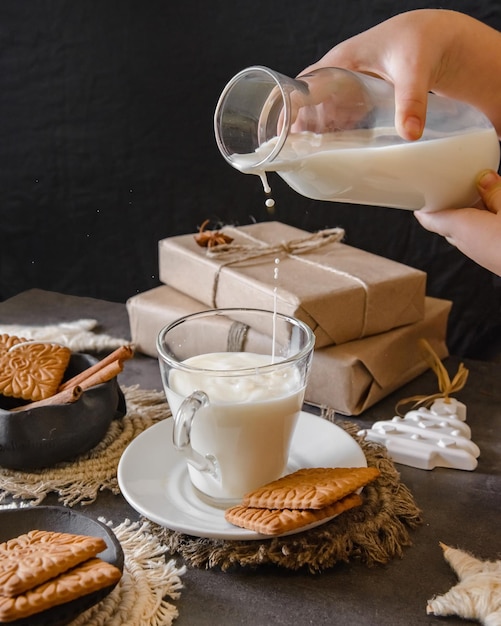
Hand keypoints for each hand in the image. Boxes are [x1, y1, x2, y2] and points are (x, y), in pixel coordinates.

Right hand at [300, 9, 500, 139]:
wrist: (439, 38)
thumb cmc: (423, 43)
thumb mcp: (415, 70)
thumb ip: (411, 101)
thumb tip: (409, 135)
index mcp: (341, 60)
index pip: (302, 84)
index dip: (287, 108)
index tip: (279, 134)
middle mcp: (339, 72)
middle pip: (305, 102)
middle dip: (295, 127)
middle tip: (291, 155)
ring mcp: (349, 85)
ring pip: (319, 110)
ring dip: (311, 133)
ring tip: (305, 159)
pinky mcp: (360, 97)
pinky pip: (336, 115)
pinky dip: (330, 133)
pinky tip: (330, 152)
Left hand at [415, 170, 500, 274]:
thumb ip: (495, 192)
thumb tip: (483, 178)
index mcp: (462, 227)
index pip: (429, 218)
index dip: (421, 205)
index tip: (417, 192)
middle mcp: (465, 243)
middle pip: (445, 223)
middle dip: (444, 206)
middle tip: (447, 186)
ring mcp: (479, 253)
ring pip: (462, 232)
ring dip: (463, 214)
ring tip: (473, 194)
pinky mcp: (491, 257)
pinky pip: (478, 237)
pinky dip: (479, 223)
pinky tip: (491, 213)